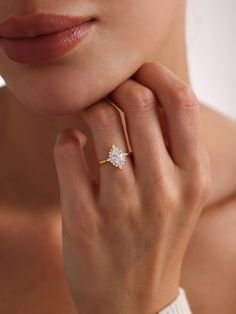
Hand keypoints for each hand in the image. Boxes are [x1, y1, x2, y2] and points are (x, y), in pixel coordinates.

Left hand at [53, 62, 211, 313]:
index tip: (138, 72)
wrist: (134, 302)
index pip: (180, 102)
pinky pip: (67, 149)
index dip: (156, 75)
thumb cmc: (159, 237)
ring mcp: (122, 204)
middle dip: (118, 87)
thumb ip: (173, 146)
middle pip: (137, 101)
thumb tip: (148, 93)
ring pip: (98, 120)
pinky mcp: (84, 219)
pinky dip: (66, 138)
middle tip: (109, 95)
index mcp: (193, 177)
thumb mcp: (183, 194)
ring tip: (90, 118)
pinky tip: (73, 146)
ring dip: (90, 109)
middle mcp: (162, 188)